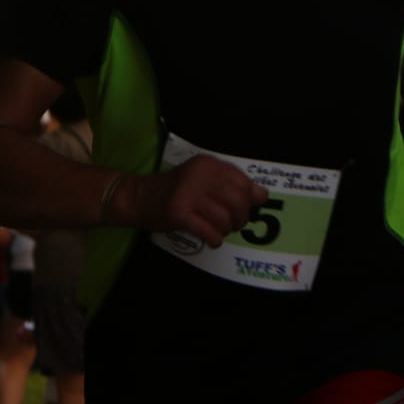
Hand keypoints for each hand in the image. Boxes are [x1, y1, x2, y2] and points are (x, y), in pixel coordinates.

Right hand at [132, 156, 267, 247]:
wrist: (140, 197)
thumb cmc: (177, 190)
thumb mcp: (205, 179)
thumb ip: (233, 185)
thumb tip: (262, 195)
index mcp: (209, 164)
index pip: (244, 183)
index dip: (249, 200)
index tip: (244, 208)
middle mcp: (200, 176)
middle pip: (238, 202)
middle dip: (240, 219)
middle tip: (233, 224)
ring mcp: (188, 194)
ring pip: (225, 220)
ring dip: (225, 231)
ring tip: (218, 230)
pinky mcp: (179, 213)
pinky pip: (209, 231)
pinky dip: (214, 239)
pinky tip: (211, 239)